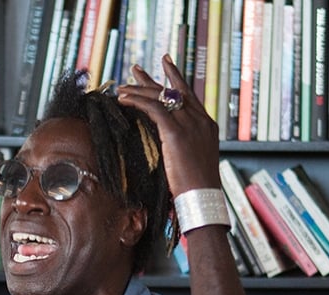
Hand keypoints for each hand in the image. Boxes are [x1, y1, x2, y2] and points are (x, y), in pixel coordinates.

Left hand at [116, 55, 220, 194]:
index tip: (166, 63)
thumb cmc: (198, 186)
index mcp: (206, 125)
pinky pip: (153, 109)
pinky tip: (124, 100)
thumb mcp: (195, 160)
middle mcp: (200, 120)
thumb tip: (171, 145)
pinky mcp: (176, 132)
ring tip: (121, 87)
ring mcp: (190, 124)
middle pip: (173, 91)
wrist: (203, 196)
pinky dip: (137, 102)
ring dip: (138, 90)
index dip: (175, 78)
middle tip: (135, 69)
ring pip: (161, 98)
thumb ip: (186, 145)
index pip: (188, 95)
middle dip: (152, 79)